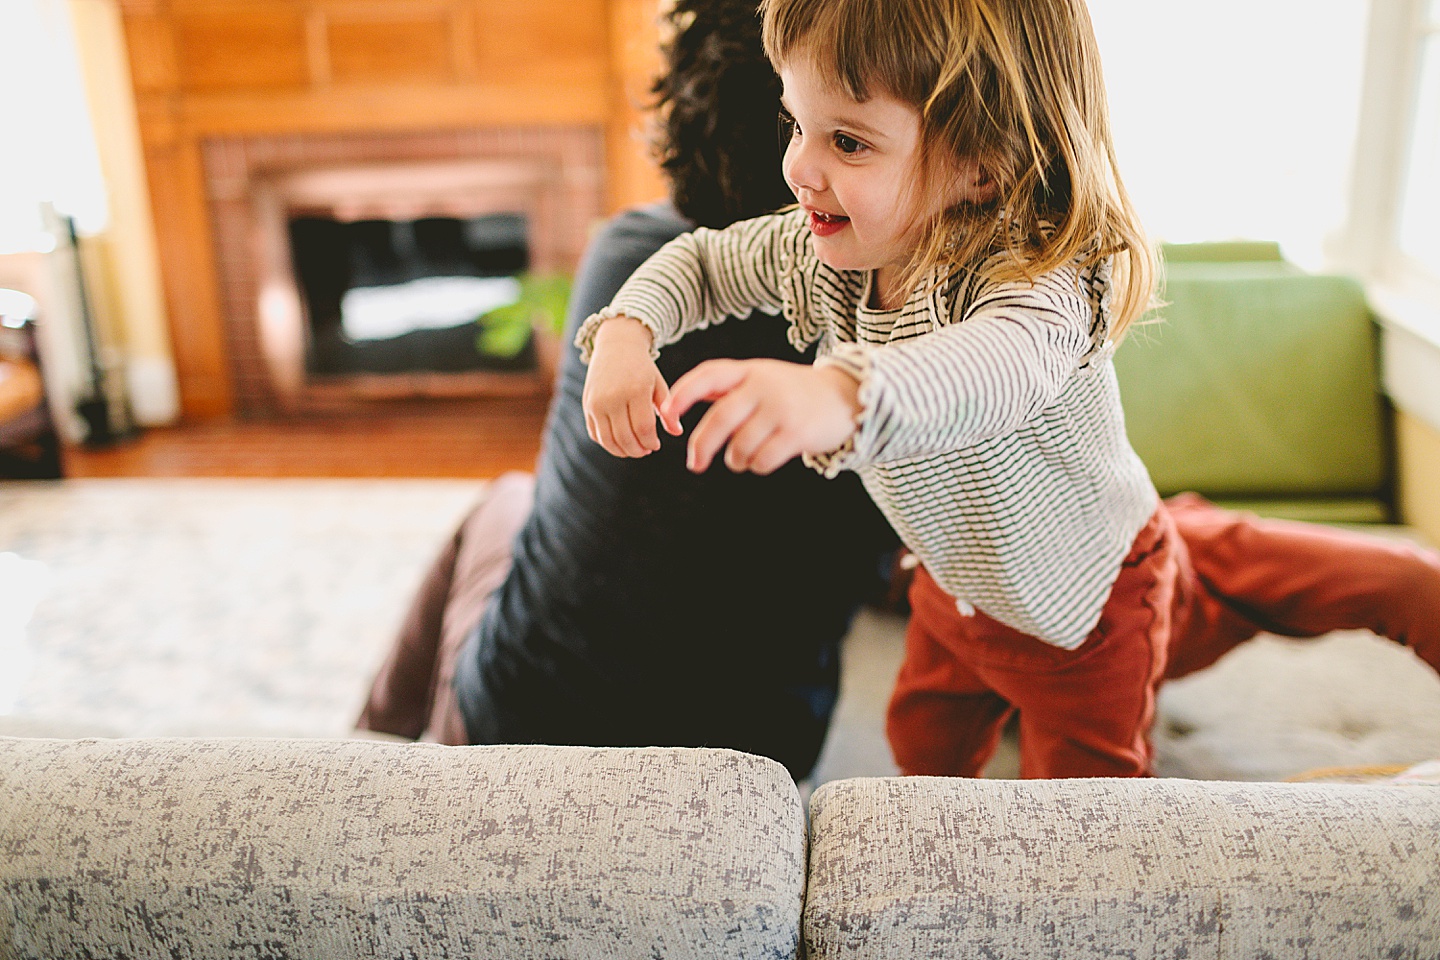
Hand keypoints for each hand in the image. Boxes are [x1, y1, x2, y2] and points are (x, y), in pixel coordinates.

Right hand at [582, 316, 676, 456]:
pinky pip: (595, 434)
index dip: (651, 442)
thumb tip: (678, 433)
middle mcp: (613, 397)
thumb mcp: (659, 385)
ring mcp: (596, 402)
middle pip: (625, 438)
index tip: (656, 445)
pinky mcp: (586, 405)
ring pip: (608, 440)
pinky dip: (608, 443)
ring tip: (634, 449)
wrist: (616, 346)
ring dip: (622, 451)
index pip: (643, 428)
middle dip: (638, 450)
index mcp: (635, 390)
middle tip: (646, 450)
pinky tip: (620, 442)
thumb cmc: (642, 369)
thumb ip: (669, 410)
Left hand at [660, 359, 860, 473]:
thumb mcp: (761, 377)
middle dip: (702, 444)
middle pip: (720, 418)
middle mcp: (764, 386)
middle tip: (694, 463)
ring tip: (741, 458)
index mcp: (750, 371)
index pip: (708, 375)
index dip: (683, 394)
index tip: (666, 415)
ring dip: (736, 459)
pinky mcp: (797, 433)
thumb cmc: (792, 391)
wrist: (845, 396)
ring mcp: (782, 409)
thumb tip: (674, 402)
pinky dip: (756, 466)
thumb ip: (726, 387)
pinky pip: (762, 460)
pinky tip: (763, 459)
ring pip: (740, 445)